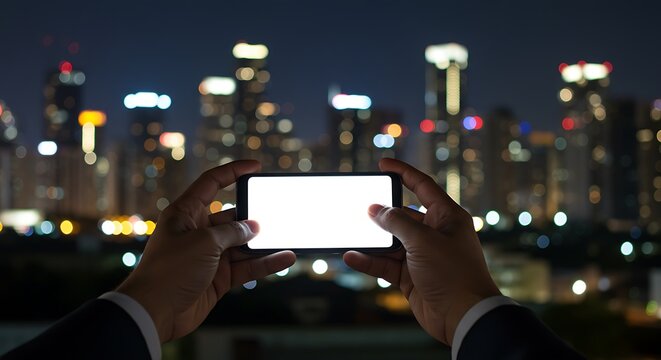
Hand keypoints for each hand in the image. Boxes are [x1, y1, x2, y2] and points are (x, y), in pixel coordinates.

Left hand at [116, 160, 295, 342]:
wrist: (154, 312)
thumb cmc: (170, 270)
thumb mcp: (204, 242)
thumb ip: (232, 232)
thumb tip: (253, 227)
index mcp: (186, 213)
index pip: (211, 183)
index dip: (233, 172)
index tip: (255, 167)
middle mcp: (198, 231)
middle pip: (232, 216)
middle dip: (254, 215)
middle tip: (278, 211)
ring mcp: (209, 255)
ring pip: (242, 243)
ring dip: (263, 242)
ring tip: (287, 235)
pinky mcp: (218, 277)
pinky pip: (247, 265)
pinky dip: (265, 262)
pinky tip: (284, 257)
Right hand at [343, 158, 499, 344]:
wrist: (463, 317)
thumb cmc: (453, 273)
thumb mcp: (423, 240)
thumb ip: (396, 222)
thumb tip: (375, 210)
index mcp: (446, 217)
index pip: (422, 186)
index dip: (403, 173)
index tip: (383, 165)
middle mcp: (434, 233)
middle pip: (402, 215)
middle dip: (381, 213)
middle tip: (359, 207)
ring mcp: (422, 256)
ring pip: (390, 242)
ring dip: (372, 240)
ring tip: (350, 233)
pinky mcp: (411, 276)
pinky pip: (385, 264)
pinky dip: (369, 260)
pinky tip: (352, 256)